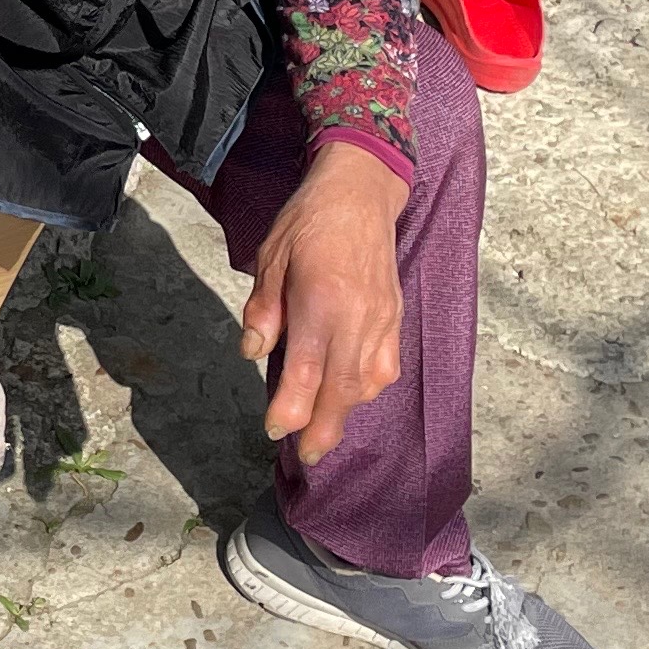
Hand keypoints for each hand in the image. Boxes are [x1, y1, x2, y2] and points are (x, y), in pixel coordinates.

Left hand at [240, 143, 408, 468]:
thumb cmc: (308, 222)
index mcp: (321, 303)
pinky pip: (386, 366)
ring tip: (323, 427)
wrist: (360, 192)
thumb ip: (263, 311)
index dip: (290, 410)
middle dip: (325, 429)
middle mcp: (358, 318)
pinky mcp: (395, 317)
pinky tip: (351, 393)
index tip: (275, 430)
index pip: (306, 374)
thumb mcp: (270, 259)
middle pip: (343, 390)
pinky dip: (368, 387)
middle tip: (308, 456)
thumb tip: (253, 353)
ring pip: (368, 383)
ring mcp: (382, 320)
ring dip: (346, 410)